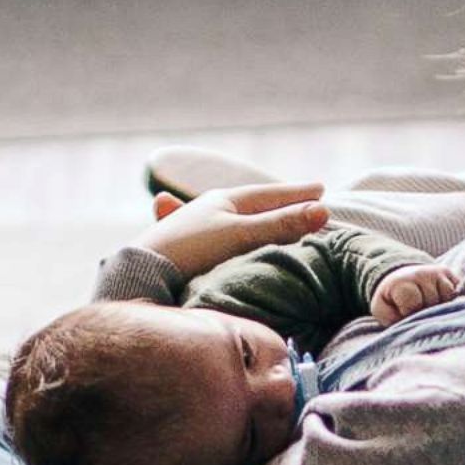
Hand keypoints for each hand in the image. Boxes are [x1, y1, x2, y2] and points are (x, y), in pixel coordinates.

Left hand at [138, 183, 328, 277]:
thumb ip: (281, 224)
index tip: (322, 189)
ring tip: (269, 215)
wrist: (142, 274)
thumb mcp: (243, 235)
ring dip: (253, 216)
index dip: (297, 193)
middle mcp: (207, 209)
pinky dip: (225, 232)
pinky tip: (212, 227)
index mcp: (223, 199)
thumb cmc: (193, 250)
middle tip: (304, 199)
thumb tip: (323, 210)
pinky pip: (212, 237)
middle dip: (277, 202)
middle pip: (251, 204)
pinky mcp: (183, 251)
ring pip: (231, 218)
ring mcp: (194, 229)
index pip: (270, 194)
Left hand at [370, 264, 458, 324]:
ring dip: (440, 306)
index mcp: (401, 282)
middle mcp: (421, 273)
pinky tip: (439, 301)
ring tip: (428, 306)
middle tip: (418, 310)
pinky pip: (457, 292)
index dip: (410, 314)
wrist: (400, 278)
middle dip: (426, 311)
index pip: (414, 304)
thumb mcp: (382, 310)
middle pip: (432, 301)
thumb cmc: (392, 300)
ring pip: (448, 296)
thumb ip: (392, 319)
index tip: (405, 314)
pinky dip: (450, 300)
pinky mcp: (450, 274)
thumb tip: (411, 323)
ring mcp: (437, 272)